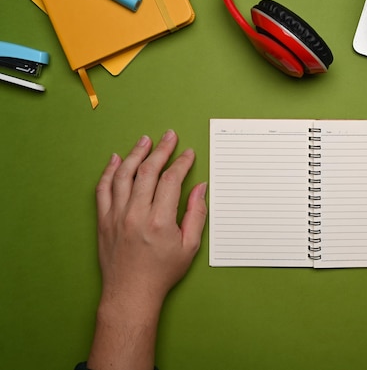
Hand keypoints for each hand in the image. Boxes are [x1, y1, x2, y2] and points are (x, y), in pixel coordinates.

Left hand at [95, 130, 206, 312]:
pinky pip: (103, 189)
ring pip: (123, 175)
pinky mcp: (103, 220)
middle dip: (161, 150)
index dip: (181, 163)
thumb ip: (196, 214)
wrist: (130, 293)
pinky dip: (109, 172)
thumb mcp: (189, 247)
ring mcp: (116, 216)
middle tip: (169, 136)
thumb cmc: (162, 273)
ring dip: (135, 154)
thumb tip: (199, 188)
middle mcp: (136, 214)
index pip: (170, 180)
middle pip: (147, 171)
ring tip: (145, 140)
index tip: (188, 154)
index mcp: (160, 221)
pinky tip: (117, 159)